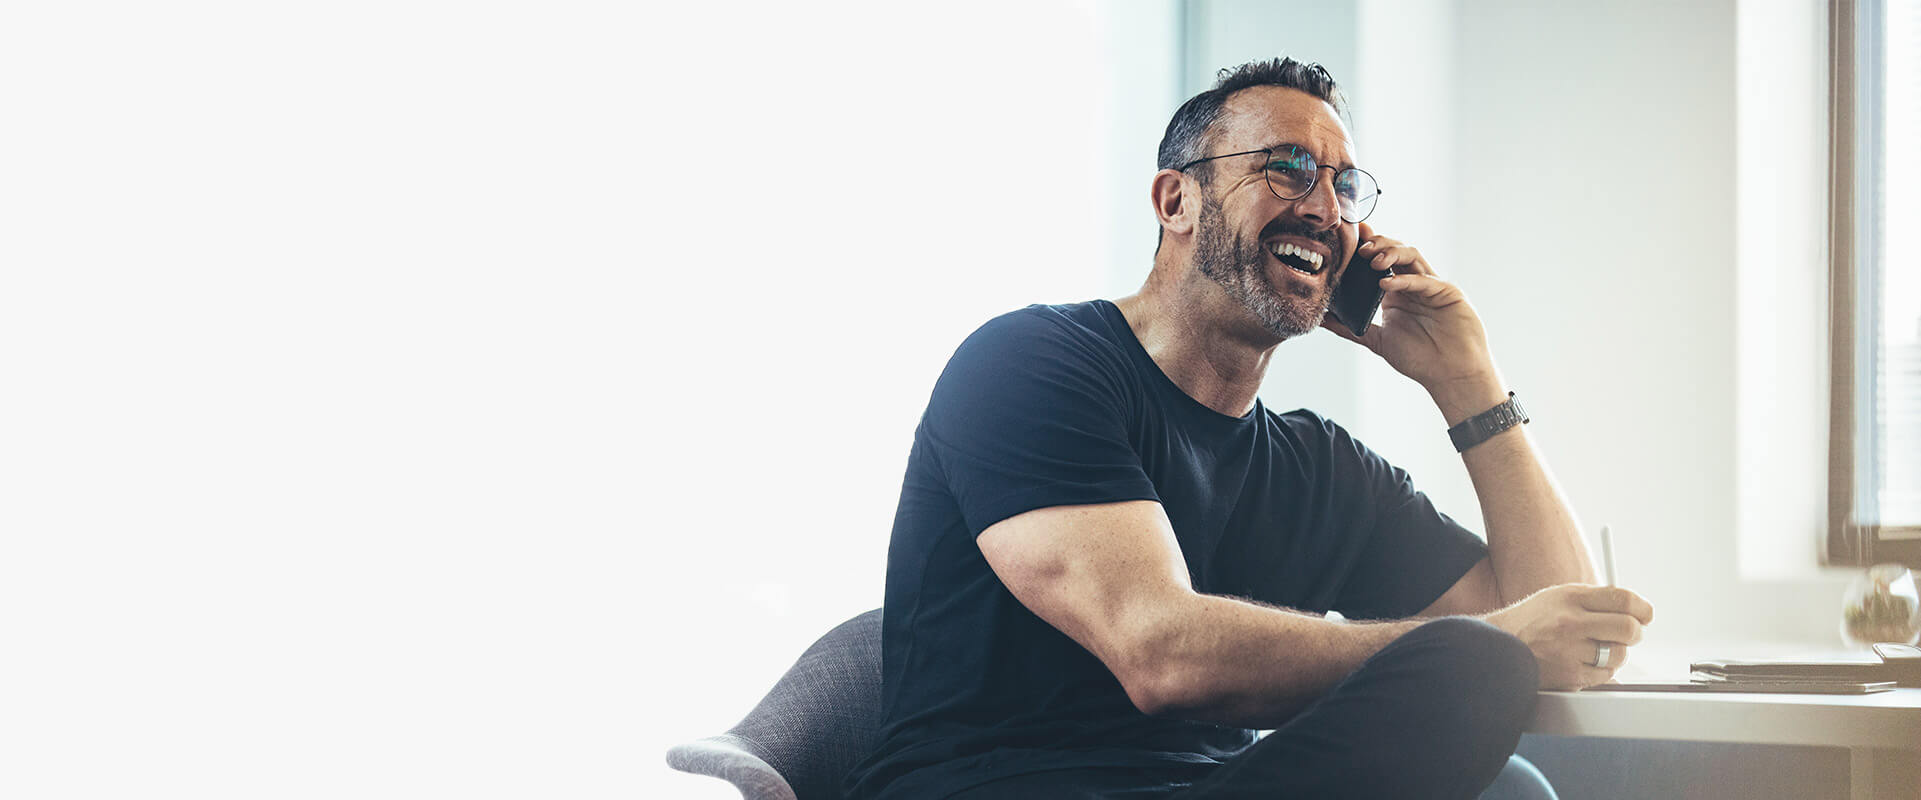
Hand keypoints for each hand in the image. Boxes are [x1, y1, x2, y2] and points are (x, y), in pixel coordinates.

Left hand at [1318, 223, 1497, 395]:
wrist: (1450, 375)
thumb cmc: (1420, 359)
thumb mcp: (1378, 341)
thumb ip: (1350, 329)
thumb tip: (1322, 320)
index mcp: (1397, 292)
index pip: (1381, 260)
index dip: (1367, 246)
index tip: (1349, 239)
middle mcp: (1414, 284)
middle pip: (1396, 252)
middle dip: (1378, 244)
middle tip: (1359, 248)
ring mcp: (1431, 286)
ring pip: (1412, 256)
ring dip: (1391, 253)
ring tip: (1372, 260)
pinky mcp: (1447, 293)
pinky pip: (1424, 280)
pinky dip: (1404, 279)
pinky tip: (1385, 284)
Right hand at [1482, 584, 1655, 689]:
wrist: (1499, 644)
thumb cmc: (1534, 620)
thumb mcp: (1560, 597)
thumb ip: (1596, 600)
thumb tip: (1635, 609)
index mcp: (1571, 597)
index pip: (1624, 599)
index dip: (1643, 609)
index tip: (1644, 615)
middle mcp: (1570, 622)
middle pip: (1628, 628)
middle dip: (1634, 633)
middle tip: (1627, 635)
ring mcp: (1569, 651)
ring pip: (1619, 655)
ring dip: (1616, 654)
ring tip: (1598, 649)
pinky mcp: (1569, 675)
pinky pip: (1605, 675)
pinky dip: (1602, 671)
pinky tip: (1584, 662)